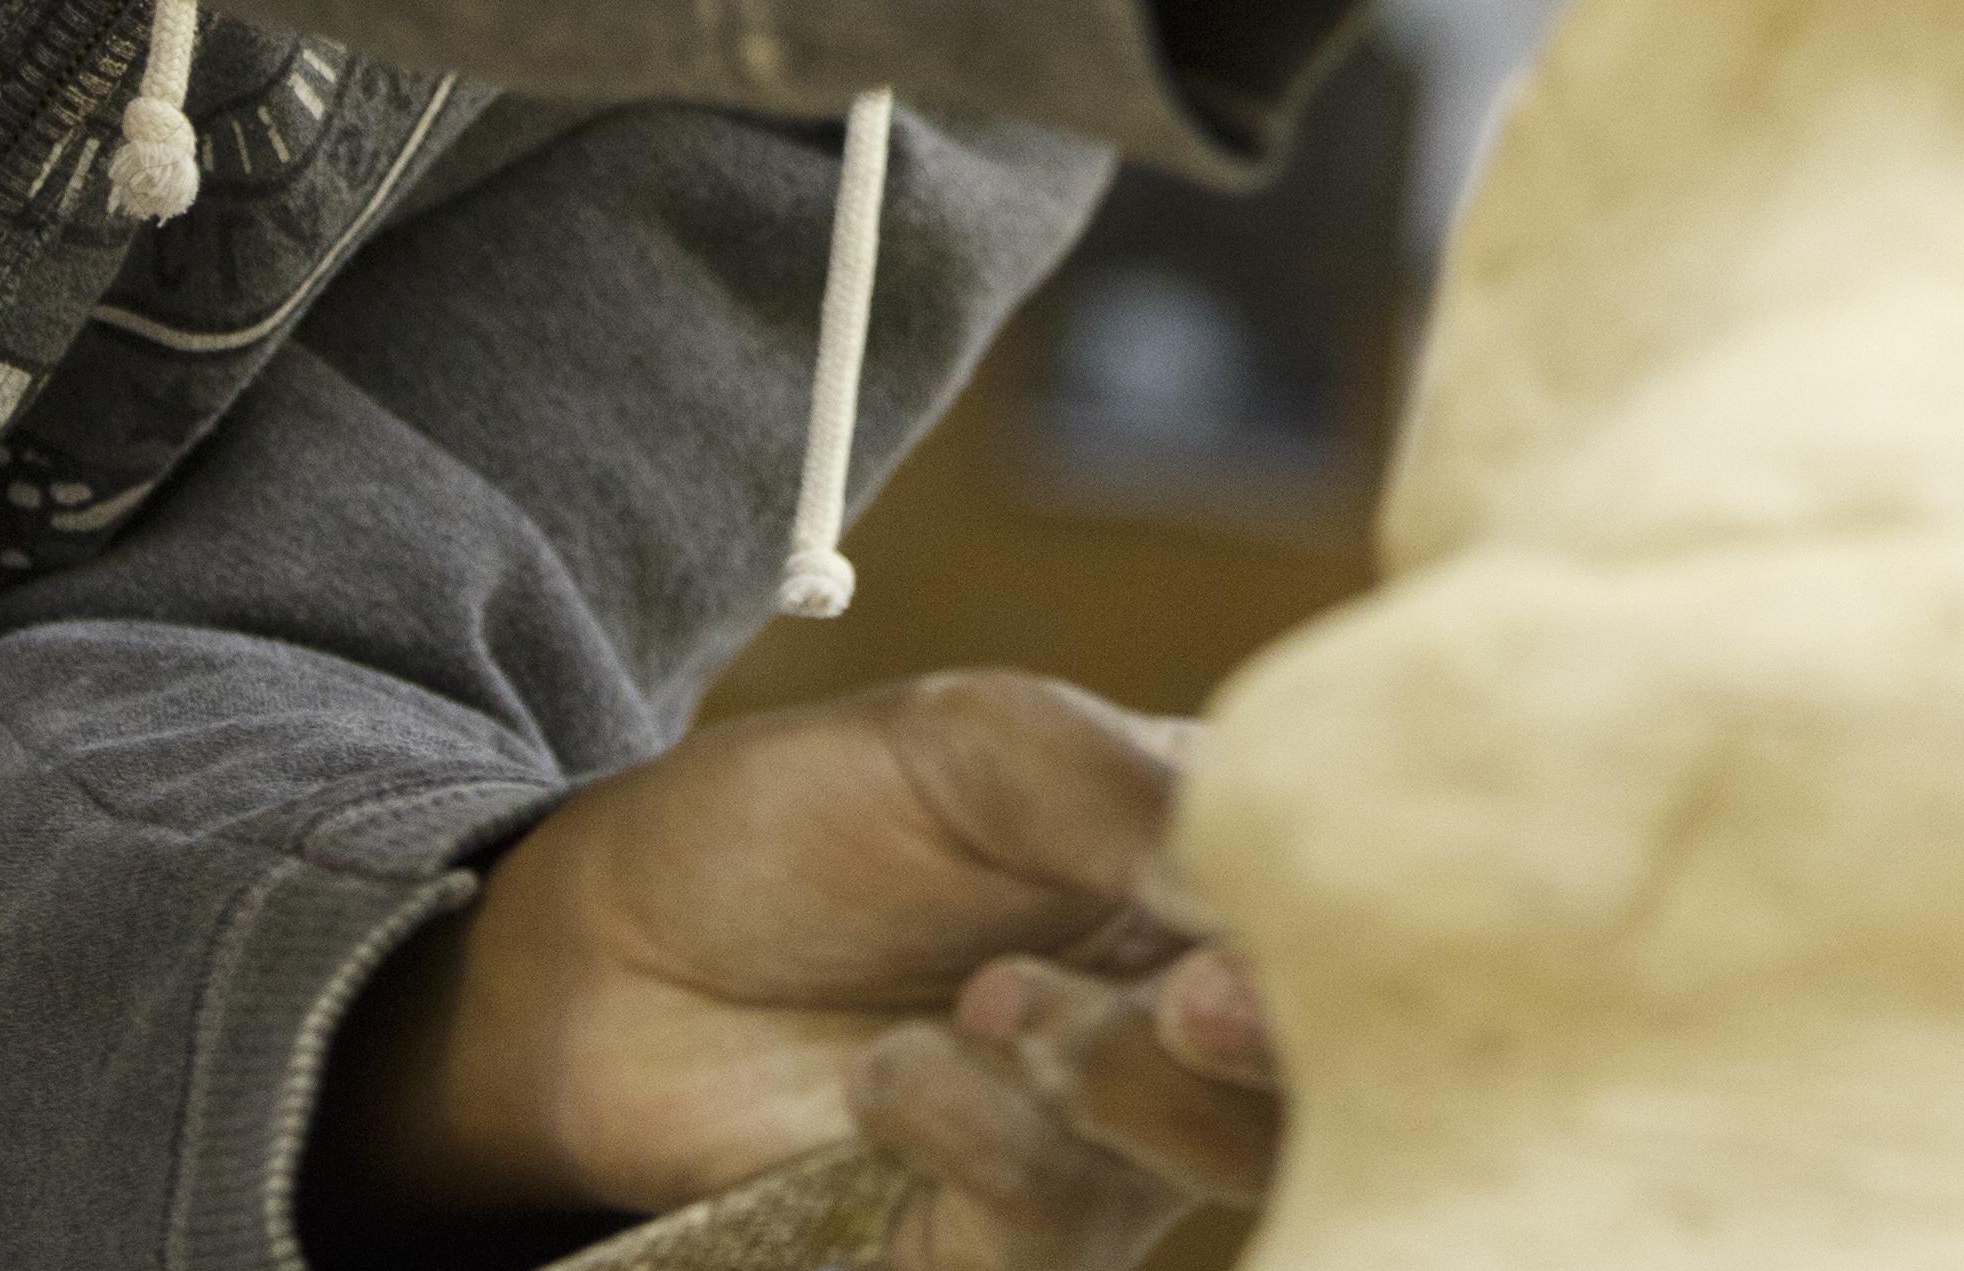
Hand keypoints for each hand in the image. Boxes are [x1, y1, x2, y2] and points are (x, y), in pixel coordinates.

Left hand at [303, 671, 1277, 1269]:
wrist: (607, 948)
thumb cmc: (796, 819)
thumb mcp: (968, 743)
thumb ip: (1128, 788)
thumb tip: (1261, 875)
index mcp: (1205, 878)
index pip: (1355, 912)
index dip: (1356, 928)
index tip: (1274, 916)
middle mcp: (1183, 1021)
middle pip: (1330, 1065)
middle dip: (1275, 1042)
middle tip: (1193, 1002)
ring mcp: (1105, 1147)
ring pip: (1217, 1160)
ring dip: (1118, 1082)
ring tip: (989, 1003)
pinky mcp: (1000, 1247)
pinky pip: (1061, 1231)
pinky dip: (987, 1143)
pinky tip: (894, 1073)